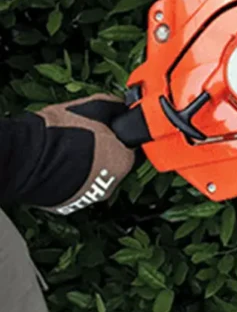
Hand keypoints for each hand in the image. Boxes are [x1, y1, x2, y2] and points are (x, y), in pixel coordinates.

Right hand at [18, 94, 141, 214]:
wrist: (28, 155)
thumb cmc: (63, 131)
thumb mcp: (98, 106)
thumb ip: (117, 109)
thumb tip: (123, 107)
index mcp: (124, 161)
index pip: (133, 150)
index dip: (121, 139)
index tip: (112, 133)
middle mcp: (110, 184)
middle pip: (114, 166)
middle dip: (105, 154)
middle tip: (90, 141)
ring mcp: (88, 197)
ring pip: (96, 179)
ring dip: (89, 168)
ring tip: (73, 152)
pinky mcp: (67, 205)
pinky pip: (77, 189)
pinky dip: (74, 179)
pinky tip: (63, 166)